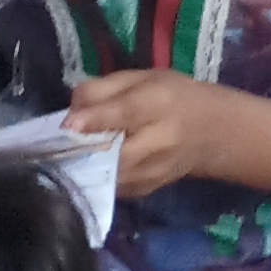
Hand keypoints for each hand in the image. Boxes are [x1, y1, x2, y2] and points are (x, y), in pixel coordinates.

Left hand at [65, 69, 239, 193]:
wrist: (210, 133)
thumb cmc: (173, 96)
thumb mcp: (144, 78)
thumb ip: (105, 88)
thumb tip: (71, 109)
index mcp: (159, 102)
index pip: (126, 112)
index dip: (95, 119)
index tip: (68, 124)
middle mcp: (159, 141)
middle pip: (114, 153)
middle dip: (83, 150)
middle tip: (59, 143)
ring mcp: (153, 172)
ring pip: (108, 176)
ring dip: (84, 167)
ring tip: (68, 155)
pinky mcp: (145, 192)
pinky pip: (111, 188)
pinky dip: (96, 178)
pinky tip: (89, 166)